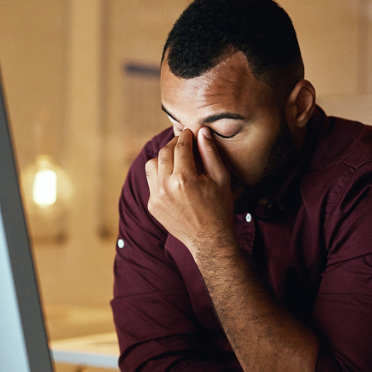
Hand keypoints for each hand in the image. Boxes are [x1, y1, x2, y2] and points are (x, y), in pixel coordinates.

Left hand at [144, 128, 233, 253]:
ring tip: (176, 160)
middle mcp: (166, 187)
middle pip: (164, 152)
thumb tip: (202, 131)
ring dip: (163, 158)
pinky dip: (160, 175)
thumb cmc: (219, 208)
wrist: (209, 240)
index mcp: (184, 178)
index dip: (186, 136)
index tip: (190, 132)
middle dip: (174, 144)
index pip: (180, 147)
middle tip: (184, 142)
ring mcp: (156, 197)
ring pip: (151, 164)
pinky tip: (173, 178)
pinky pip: (151, 181)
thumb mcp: (221, 179)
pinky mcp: (152, 206)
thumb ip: (210, 153)